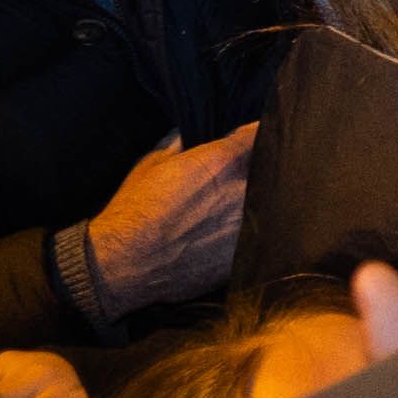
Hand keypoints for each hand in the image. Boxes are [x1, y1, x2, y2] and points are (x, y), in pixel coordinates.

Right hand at [84, 124, 254, 314]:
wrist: (124, 264)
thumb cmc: (134, 211)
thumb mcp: (152, 164)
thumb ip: (179, 144)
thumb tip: (188, 134)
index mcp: (222, 162)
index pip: (261, 134)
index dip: (261, 133)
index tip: (256, 137)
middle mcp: (243, 190)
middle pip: (273, 170)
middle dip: (266, 167)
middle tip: (252, 171)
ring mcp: (247, 225)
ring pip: (272, 204)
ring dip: (264, 201)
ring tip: (240, 206)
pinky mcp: (244, 255)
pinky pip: (260, 236)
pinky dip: (255, 231)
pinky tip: (233, 234)